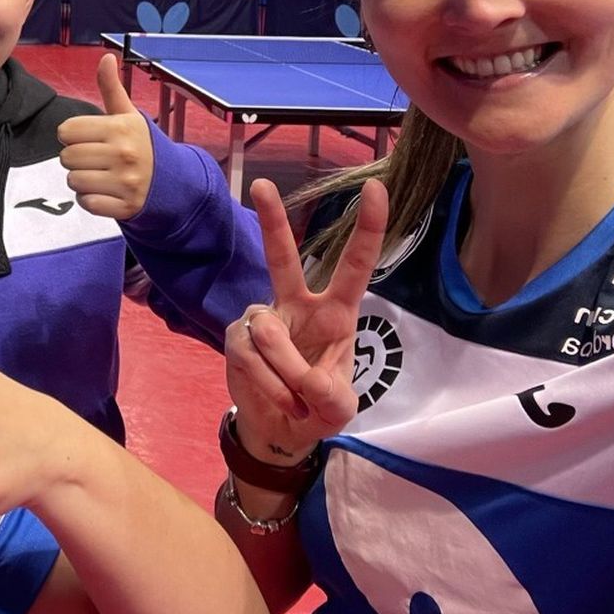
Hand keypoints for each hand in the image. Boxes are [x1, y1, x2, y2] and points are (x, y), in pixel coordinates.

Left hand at [57, 54, 153, 218]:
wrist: (174, 182)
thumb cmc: (142, 144)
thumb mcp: (128, 114)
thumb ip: (111, 88)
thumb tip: (105, 56)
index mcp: (121, 127)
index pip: (67, 130)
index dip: (72, 134)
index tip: (87, 138)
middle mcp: (124, 154)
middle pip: (66, 157)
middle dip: (76, 158)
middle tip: (95, 158)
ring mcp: (126, 182)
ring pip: (73, 181)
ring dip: (81, 179)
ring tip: (100, 175)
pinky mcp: (125, 207)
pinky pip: (86, 202)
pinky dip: (90, 199)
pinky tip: (105, 192)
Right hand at [224, 179, 386, 465]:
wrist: (280, 429)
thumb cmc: (318, 406)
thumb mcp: (339, 408)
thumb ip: (330, 395)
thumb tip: (303, 376)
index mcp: (336, 313)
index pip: (355, 265)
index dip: (368, 229)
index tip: (375, 187)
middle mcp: (297, 305)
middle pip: (283, 258)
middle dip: (273, 221)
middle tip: (261, 185)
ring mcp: (263, 318)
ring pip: (270, 334)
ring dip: (285, 375)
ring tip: (295, 399)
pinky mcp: (237, 336)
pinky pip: (251, 356)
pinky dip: (268, 385)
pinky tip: (277, 397)